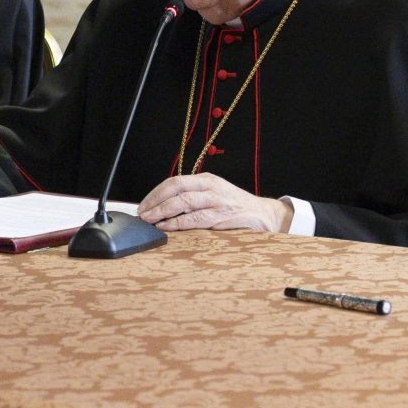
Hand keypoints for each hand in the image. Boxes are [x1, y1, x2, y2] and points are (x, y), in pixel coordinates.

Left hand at [137, 173, 293, 233]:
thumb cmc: (235, 206)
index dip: (156, 193)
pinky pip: (195, 219)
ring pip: (183, 202)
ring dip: (163, 212)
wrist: (264, 214)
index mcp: (206, 180)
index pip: (175, 182)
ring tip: (150, 220)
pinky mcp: (222, 216)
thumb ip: (194, 197)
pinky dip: (178, 223)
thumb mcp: (214, 194)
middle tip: (142, 214)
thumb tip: (165, 207)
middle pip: (176, 188)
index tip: (144, 204)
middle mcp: (210, 187)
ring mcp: (217, 201)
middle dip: (156, 201)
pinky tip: (167, 227)